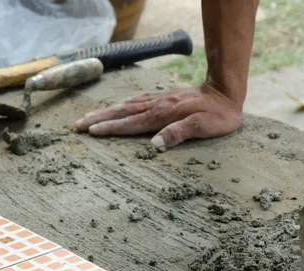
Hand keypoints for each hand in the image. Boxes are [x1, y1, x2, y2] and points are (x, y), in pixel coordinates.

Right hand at [75, 83, 242, 150]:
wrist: (226, 92)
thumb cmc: (217, 115)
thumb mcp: (203, 127)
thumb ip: (178, 134)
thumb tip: (154, 144)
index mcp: (163, 115)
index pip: (132, 123)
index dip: (111, 128)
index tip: (91, 132)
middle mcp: (157, 105)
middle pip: (123, 112)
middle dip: (100, 118)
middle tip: (78, 124)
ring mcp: (160, 99)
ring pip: (127, 105)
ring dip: (107, 111)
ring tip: (89, 116)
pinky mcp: (164, 97)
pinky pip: (137, 100)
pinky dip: (123, 104)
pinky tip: (118, 106)